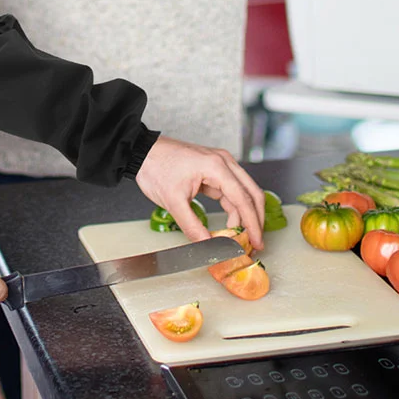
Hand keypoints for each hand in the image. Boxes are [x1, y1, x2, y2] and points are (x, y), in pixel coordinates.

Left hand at [135, 135, 265, 249]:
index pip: (244, 199)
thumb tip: (209, 247)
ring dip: (245, 215)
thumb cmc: (155, 168)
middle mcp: (223, 162)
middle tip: (255, 243)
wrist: (141, 151)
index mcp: (216, 166)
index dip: (253, 224)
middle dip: (256, 220)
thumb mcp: (173, 202)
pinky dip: (234, 208)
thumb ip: (193, 227)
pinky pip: (231, 191)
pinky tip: (231, 224)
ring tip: (242, 237)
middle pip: (251, 193)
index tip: (257, 243)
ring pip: (243, 192)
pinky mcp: (213, 169)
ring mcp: (219, 164)